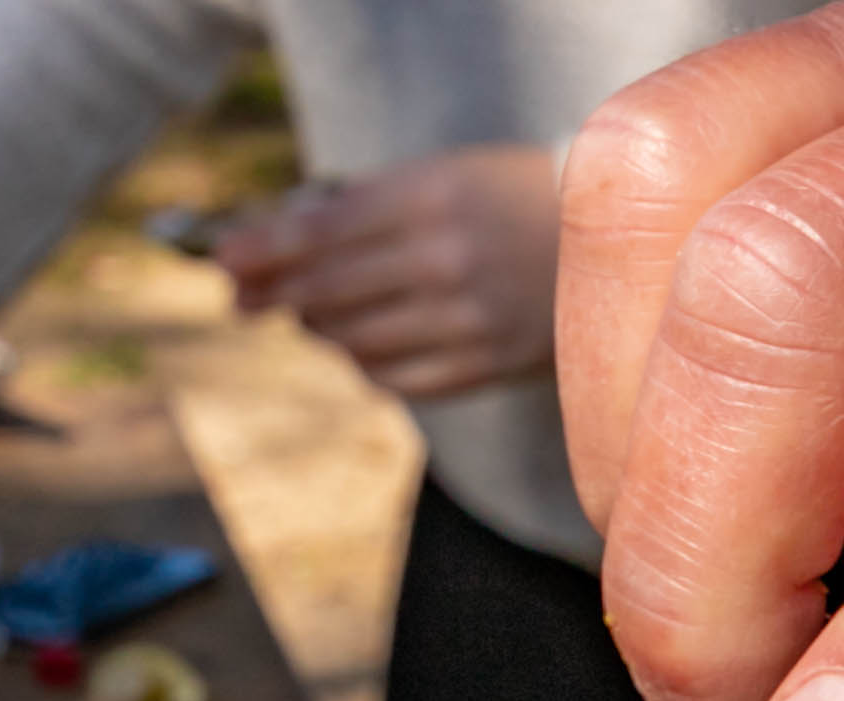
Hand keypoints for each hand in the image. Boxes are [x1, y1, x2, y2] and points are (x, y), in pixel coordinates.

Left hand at [220, 146, 565, 402]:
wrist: (619, 241)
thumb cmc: (508, 199)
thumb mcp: (439, 177)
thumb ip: (359, 209)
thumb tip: (268, 251)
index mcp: (430, 200)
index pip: (319, 233)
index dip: (262, 251)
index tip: (224, 263)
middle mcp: (445, 262)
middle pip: (326, 291)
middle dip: (277, 296)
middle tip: (252, 299)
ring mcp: (466, 320)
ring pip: (353, 341)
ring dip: (322, 329)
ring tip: (320, 314)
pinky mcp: (484, 365)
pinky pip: (393, 380)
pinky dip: (365, 364)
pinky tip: (364, 346)